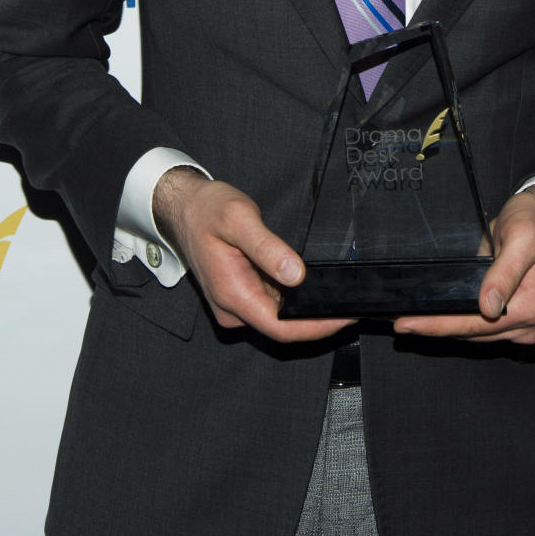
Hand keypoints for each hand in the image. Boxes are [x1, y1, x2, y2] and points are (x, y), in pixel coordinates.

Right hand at [152, 167, 353, 343]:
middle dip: (318, 318)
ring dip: (307, 309)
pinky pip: (272, 305)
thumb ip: (267, 248)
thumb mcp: (238, 218)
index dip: (316, 328)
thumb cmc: (206, 210)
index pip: (281, 328)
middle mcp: (233, 308)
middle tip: (351, 300)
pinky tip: (311, 284)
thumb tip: (296, 274)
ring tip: (336, 290)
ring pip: (278, 317)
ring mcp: (235, 305)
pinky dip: (293, 299)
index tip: (345, 317)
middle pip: (283, 327)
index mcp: (232, 294)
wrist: (183, 208)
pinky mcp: (240, 296)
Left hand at [392, 184, 534, 343]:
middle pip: (472, 333)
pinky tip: (438, 315)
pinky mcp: (516, 320)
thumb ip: (505, 272)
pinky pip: (482, 328)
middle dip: (435, 327)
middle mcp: (529, 323)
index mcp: (531, 306)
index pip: (476, 324)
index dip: (439, 325)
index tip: (408, 324)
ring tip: (413, 320)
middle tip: (401, 323)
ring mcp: (523, 325)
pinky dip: (459, 321)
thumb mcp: (522, 237)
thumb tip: (488, 306)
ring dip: (445, 326)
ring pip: (475, 333)